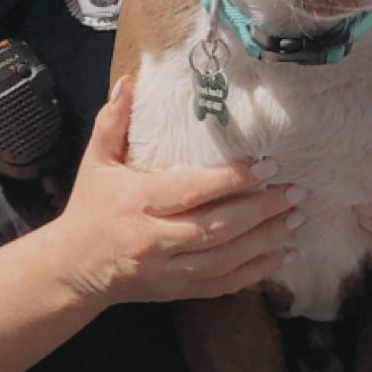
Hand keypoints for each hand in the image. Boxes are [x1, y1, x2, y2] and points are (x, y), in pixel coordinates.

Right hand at [52, 76, 305, 305]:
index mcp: (137, 202)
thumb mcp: (95, 162)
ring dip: (267, 239)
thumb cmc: (90, 208)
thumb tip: (128, 82)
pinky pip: (224, 284)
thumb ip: (112, 122)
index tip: (268, 165)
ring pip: (226, 257)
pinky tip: (284, 256)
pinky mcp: (177, 290)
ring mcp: (168, 270)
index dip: (232, 180)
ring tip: (298, 218)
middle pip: (217, 226)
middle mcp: (155, 239)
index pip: (191, 191)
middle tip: (297, 191)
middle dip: (262, 209)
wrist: (74, 269)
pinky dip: (256, 272)